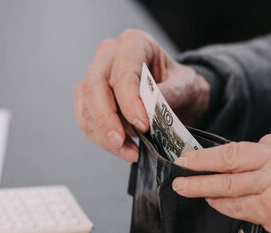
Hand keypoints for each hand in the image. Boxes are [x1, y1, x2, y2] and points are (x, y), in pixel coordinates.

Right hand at [74, 29, 210, 161]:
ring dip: (104, 134)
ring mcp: (95, 75)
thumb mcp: (184, 86)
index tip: (143, 125)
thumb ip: (168, 95)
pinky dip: (101, 139)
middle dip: (106, 119)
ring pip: (87, 106)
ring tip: (129, 151)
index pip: (123, 73)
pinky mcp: (89, 98)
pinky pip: (86, 120)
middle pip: (95, 86)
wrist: (177, 95)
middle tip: (121, 143)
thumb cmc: (179, 85)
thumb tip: (150, 109)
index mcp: (134, 43)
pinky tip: (122, 148)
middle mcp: (109, 55)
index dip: (129, 102)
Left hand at [171, 126, 270, 232]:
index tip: (221, 162)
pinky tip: (209, 203)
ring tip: (182, 185)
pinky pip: (236, 205)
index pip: (259, 145)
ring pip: (228, 180)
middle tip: (181, 160)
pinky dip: (220, 205)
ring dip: (200, 184)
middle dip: (201, 159)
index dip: (237, 158)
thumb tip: (264, 174)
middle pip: (232, 153)